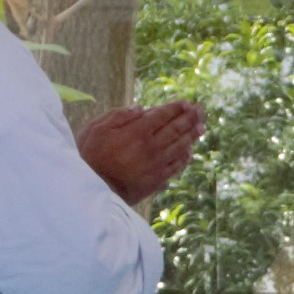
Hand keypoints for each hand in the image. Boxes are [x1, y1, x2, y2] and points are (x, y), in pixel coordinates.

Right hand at [77, 99, 202, 205]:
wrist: (95, 190)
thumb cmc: (91, 157)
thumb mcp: (96, 129)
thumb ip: (119, 116)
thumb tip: (141, 109)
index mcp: (137, 131)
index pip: (162, 115)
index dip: (176, 108)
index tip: (187, 103)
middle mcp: (152, 146)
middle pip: (176, 129)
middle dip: (190, 117)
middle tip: (201, 110)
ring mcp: (157, 163)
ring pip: (180, 146)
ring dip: (193, 135)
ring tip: (202, 127)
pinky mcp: (158, 179)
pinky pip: (177, 165)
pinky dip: (185, 157)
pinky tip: (189, 151)